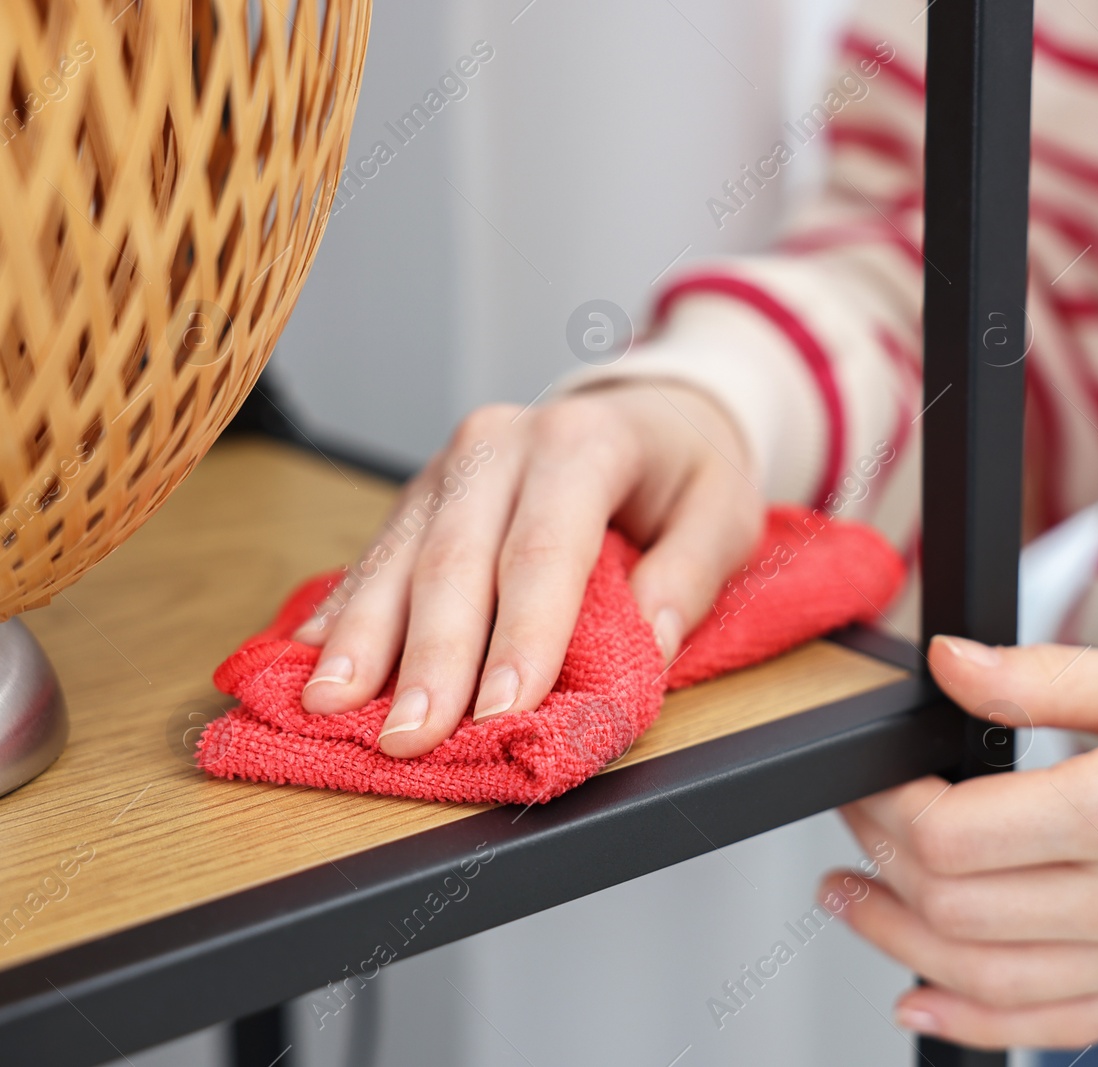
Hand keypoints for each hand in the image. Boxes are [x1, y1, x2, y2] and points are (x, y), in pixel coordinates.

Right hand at [292, 382, 762, 756]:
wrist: (649, 411)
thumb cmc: (686, 469)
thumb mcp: (725, 510)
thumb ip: (691, 575)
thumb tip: (650, 645)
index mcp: (582, 444)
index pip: (544, 551)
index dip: (522, 636)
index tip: (503, 709)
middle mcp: (502, 444)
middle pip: (456, 560)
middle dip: (431, 658)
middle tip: (410, 735)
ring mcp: (451, 467)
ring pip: (399, 558)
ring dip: (364, 640)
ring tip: (331, 706)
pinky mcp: (422, 494)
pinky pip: (376, 554)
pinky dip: (343, 610)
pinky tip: (311, 657)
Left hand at [825, 626, 1097, 1048]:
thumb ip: (1044, 678)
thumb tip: (951, 666)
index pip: (957, 837)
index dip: (887, 811)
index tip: (872, 784)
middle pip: (961, 912)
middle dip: (883, 871)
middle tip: (855, 832)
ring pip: (997, 985)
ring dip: (905, 949)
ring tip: (858, 907)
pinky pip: (1068, 1028)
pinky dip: (985, 1023)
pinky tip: (929, 996)